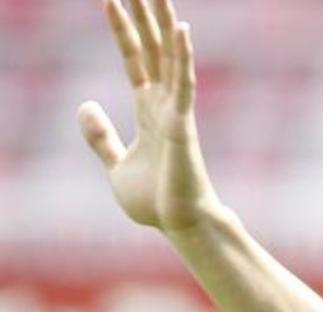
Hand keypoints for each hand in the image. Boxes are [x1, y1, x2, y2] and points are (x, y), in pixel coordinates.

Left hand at [78, 0, 221, 231]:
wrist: (179, 223)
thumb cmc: (154, 200)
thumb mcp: (114, 163)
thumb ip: (100, 135)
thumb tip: (84, 104)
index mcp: (149, 110)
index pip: (135, 60)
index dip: (122, 30)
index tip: (111, 0)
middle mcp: (165, 103)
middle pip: (154, 49)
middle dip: (146, 15)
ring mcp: (176, 110)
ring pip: (170, 57)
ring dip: (164, 24)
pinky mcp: (184, 123)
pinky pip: (184, 83)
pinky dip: (183, 57)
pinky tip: (181, 30)